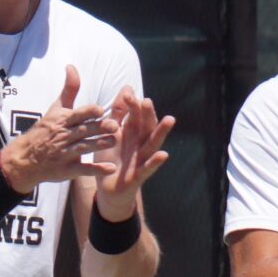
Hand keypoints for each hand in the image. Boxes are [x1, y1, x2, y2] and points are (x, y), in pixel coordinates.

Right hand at [0, 66, 113, 189]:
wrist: (24, 159)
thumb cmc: (44, 131)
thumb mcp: (55, 109)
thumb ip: (69, 90)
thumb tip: (72, 66)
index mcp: (62, 121)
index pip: (76, 115)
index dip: (88, 112)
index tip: (100, 110)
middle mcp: (63, 137)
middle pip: (84, 131)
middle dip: (99, 128)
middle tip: (114, 125)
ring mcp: (65, 154)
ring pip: (84, 148)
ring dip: (99, 144)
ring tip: (114, 141)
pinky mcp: (68, 170)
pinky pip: (83, 169)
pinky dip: (97, 169)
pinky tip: (111, 168)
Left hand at [93, 87, 176, 220]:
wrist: (108, 189)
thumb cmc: (112, 158)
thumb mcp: (111, 133)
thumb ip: (117, 113)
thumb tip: (127, 88)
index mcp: (132, 133)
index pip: (135, 116)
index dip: (133, 106)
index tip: (127, 94)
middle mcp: (140, 144)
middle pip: (146, 127)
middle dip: (147, 114)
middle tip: (146, 101)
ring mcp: (142, 159)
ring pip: (153, 144)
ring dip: (161, 132)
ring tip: (170, 119)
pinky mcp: (139, 176)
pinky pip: (148, 169)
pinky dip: (156, 162)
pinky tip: (164, 154)